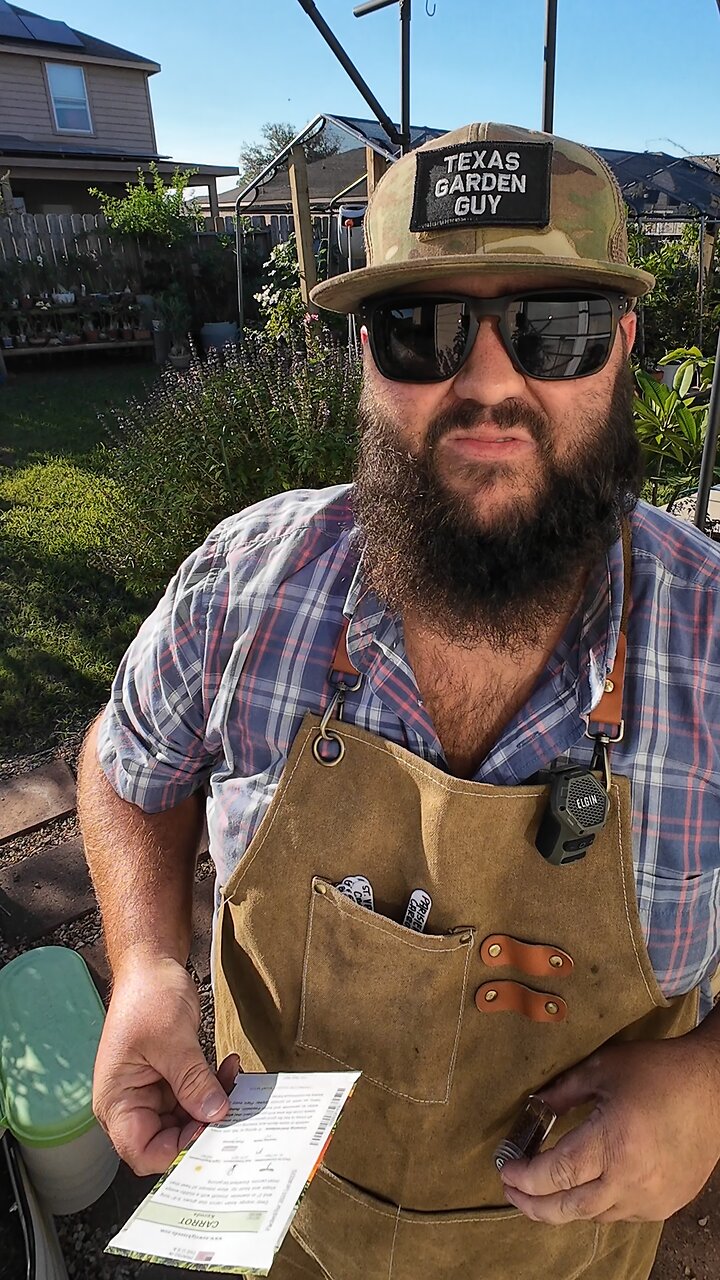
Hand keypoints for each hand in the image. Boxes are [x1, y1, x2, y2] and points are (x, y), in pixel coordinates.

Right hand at [93, 954, 238, 1174]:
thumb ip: (193, 1081)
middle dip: (202, 1128)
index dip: (176, 1152)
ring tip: (235, 1082)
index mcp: (117, 1102)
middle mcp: (131, 1104)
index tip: (210, 1135)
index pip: (142, 1151)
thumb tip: (215, 1114)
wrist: (153, 966)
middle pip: (168, 1141)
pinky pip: (195, 1099)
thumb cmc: (148, 997)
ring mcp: (152, 1093)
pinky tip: (230, 1071)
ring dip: (213, 1106)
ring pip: (187, 1121)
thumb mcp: (172, 1040)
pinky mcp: (170, 1081)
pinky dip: (214, 1089)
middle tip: (233, 1111)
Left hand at [500, 1036, 719, 1223]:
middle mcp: (631, 1180)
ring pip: (595, 1216)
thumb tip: (532, 1110)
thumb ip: (562, 1094)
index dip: (524, 1177)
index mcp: (613, 1144)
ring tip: (543, 1190)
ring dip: (565, 1206)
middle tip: (512, 1191)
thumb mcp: (602, 1070)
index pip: (554, 1174)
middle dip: (533, 1205)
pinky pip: (622, 1214)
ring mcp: (651, 1198)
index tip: (505, 1169)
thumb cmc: (659, 1071)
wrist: (714, 1087)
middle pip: (569, 1209)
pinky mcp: (666, 1204)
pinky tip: (587, 1187)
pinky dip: (597, 1204)